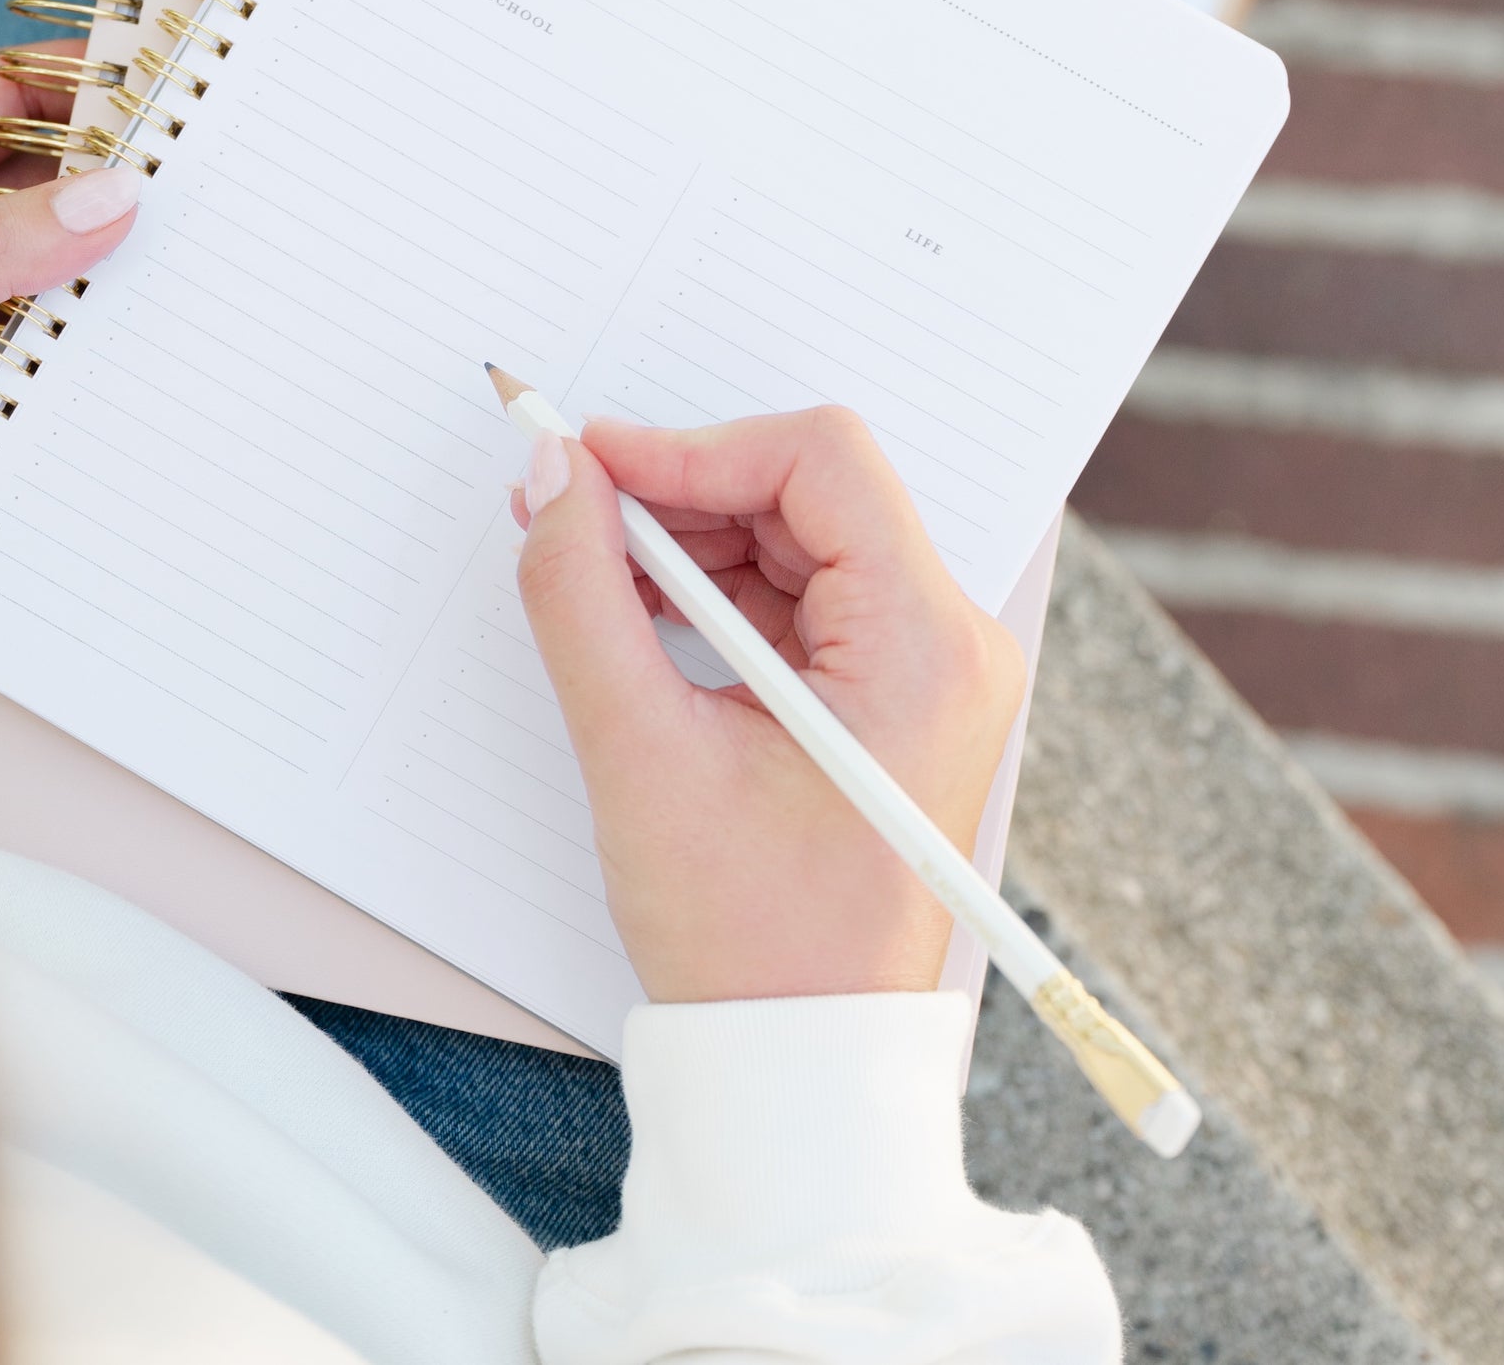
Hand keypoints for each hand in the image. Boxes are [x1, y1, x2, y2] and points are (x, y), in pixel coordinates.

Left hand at [0, 49, 142, 628]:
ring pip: (62, 289)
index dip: (72, 79)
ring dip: (118, 289)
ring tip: (195, 282)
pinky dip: (102, 373)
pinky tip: (143, 376)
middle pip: (46, 195)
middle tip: (206, 190)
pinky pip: (57, 376)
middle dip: (121, 187)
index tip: (162, 84)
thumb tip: (105, 196)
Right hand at [512, 409, 1023, 1001]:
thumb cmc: (750, 940)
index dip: (692, 446)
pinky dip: (716, 590)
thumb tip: (556, 480)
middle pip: (808, 492)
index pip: (819, 462)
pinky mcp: (889, 693)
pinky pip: (799, 596)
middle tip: (568, 511)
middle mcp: (946, 642)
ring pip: (797, 537)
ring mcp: (924, 668)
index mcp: (922, 647)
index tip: (591, 464)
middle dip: (680, 492)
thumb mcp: (642, 756)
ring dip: (690, 540)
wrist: (804, 1056)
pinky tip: (639, 614)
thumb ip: (582, 597)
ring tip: (592, 571)